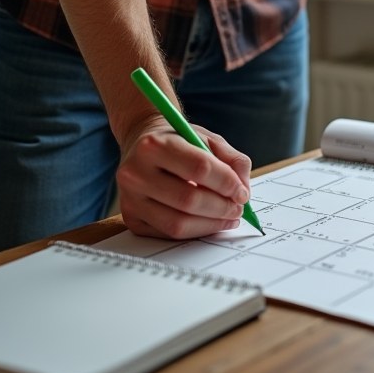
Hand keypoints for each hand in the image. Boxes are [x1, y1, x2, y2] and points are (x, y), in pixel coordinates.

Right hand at [115, 115, 253, 239]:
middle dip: (221, 208)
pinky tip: (208, 221)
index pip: (199, 168)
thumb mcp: (208, 139)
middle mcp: (135, 172)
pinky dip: (195, 231)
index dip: (227, 183)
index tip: (242, 192)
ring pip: (177, 223)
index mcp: (154, 145)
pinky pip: (168, 234)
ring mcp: (130, 199)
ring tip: (228, 217)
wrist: (142, 144)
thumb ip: (233, 160)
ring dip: (211, 224)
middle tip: (238, 208)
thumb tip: (243, 191)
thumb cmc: (178, 142)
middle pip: (188, 200)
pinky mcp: (131, 218)